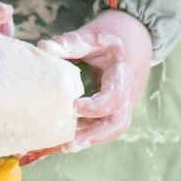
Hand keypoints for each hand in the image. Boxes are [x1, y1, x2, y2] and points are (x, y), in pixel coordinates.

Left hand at [36, 9, 151, 151]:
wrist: (136, 34)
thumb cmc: (113, 33)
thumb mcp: (92, 34)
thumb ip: (69, 43)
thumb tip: (44, 47)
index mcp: (123, 72)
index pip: (115, 97)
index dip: (95, 106)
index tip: (73, 107)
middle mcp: (128, 90)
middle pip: (118, 121)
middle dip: (95, 134)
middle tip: (69, 144)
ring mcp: (124, 100)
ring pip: (113, 126)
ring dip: (92, 137)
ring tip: (67, 146)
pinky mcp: (116, 105)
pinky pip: (106, 122)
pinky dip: (90, 129)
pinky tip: (71, 133)